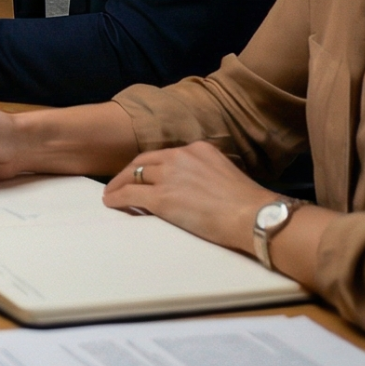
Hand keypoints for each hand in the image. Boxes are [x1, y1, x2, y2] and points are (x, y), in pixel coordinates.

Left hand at [103, 141, 269, 253]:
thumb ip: (205, 172)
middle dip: (129, 172)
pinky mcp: (161, 197)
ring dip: (119, 185)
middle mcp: (180, 156)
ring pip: (134, 176)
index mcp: (197, 149)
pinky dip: (117, 198)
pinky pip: (130, 194)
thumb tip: (195, 186)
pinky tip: (111, 203)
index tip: (143, 174)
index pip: (164, 155)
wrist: (253, 216)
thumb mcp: (225, 173)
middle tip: (119, 182)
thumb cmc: (248, 204)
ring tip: (112, 193)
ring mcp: (169, 176)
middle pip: (144, 162)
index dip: (150, 166)